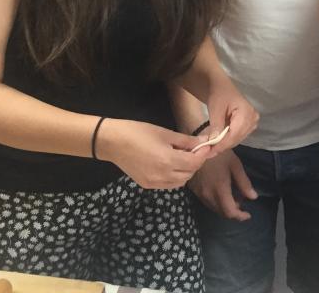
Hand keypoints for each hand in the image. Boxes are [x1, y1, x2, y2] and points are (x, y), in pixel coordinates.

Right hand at [98, 119, 212, 188]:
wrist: (113, 142)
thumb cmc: (138, 132)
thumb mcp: (165, 133)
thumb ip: (186, 141)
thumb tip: (203, 141)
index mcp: (168, 161)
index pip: (194, 163)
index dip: (203, 154)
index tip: (206, 145)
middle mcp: (163, 176)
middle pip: (189, 174)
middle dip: (195, 162)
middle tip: (193, 149)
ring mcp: (155, 184)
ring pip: (180, 182)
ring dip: (186, 171)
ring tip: (181, 157)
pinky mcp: (147, 185)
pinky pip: (169, 185)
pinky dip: (175, 177)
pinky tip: (170, 165)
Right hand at [189, 149, 257, 219]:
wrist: (196, 146)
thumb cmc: (219, 153)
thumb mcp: (235, 165)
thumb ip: (244, 183)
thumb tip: (253, 197)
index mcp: (220, 190)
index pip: (230, 212)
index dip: (240, 216)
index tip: (248, 215)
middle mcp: (208, 195)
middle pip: (221, 212)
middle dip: (233, 211)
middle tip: (241, 203)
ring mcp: (199, 193)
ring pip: (213, 208)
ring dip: (224, 207)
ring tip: (233, 197)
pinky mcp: (193, 189)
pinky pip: (206, 201)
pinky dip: (215, 202)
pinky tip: (220, 192)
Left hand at [204, 79, 258, 152]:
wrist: (223, 88)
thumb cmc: (219, 95)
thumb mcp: (215, 109)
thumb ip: (216, 126)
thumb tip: (213, 143)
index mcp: (247, 113)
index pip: (234, 134)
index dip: (222, 144)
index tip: (209, 151)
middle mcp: (253, 119)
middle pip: (237, 138)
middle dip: (222, 146)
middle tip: (207, 151)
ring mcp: (252, 123)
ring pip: (237, 139)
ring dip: (224, 144)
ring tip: (211, 147)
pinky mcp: (249, 125)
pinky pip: (238, 137)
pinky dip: (227, 140)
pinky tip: (218, 142)